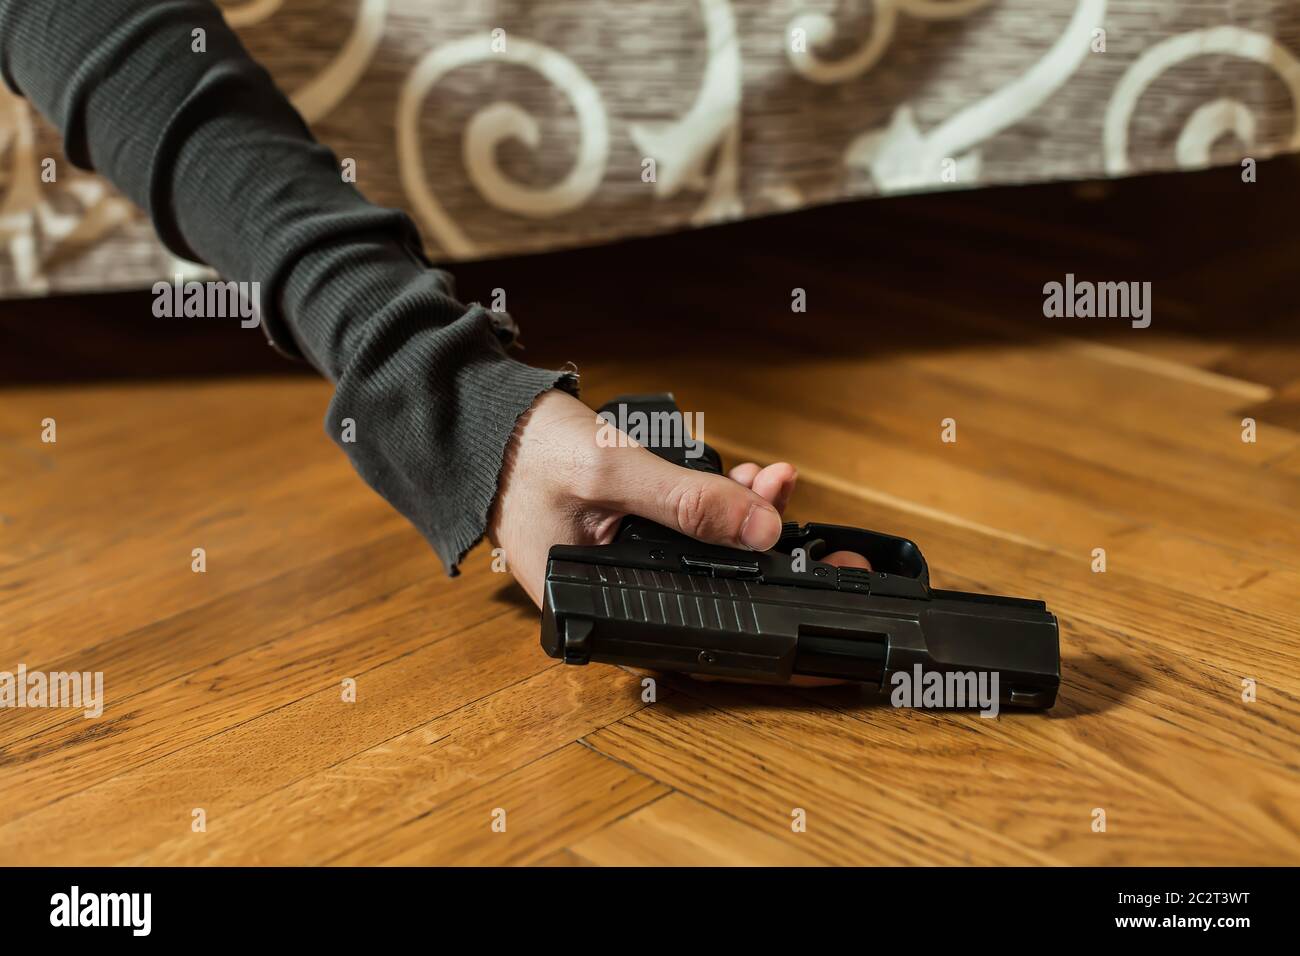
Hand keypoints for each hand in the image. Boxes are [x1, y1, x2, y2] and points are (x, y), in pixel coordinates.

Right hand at [488, 389, 869, 605]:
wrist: (488, 422)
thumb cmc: (526, 452)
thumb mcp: (612, 471)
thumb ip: (685, 502)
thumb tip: (761, 528)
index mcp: (590, 609)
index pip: (689, 625)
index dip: (749, 601)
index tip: (788, 555)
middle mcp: (607, 600)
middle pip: (704, 589)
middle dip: (752, 544)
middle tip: (778, 501)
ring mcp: (620, 570)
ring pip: (701, 561)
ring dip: (739, 520)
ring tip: (765, 483)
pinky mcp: (630, 542)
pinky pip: (686, 537)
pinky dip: (715, 510)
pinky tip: (740, 484)